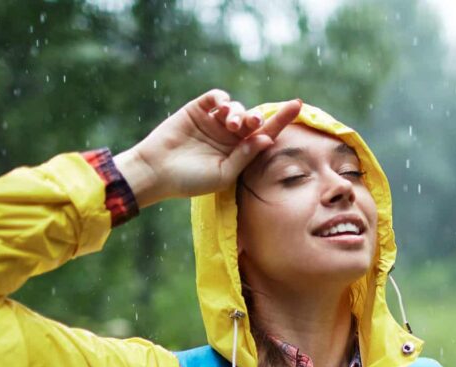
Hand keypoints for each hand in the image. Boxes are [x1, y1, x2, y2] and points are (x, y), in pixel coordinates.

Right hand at [114, 89, 301, 208]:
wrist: (157, 172)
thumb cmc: (190, 180)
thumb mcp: (223, 174)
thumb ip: (244, 157)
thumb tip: (267, 139)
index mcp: (239, 153)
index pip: (265, 135)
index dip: (281, 120)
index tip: (298, 106)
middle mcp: (229, 136)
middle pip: (252, 119)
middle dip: (256, 118)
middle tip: (252, 123)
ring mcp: (213, 122)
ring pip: (235, 107)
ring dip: (237, 112)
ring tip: (229, 123)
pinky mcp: (198, 110)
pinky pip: (216, 97)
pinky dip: (221, 99)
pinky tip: (220, 108)